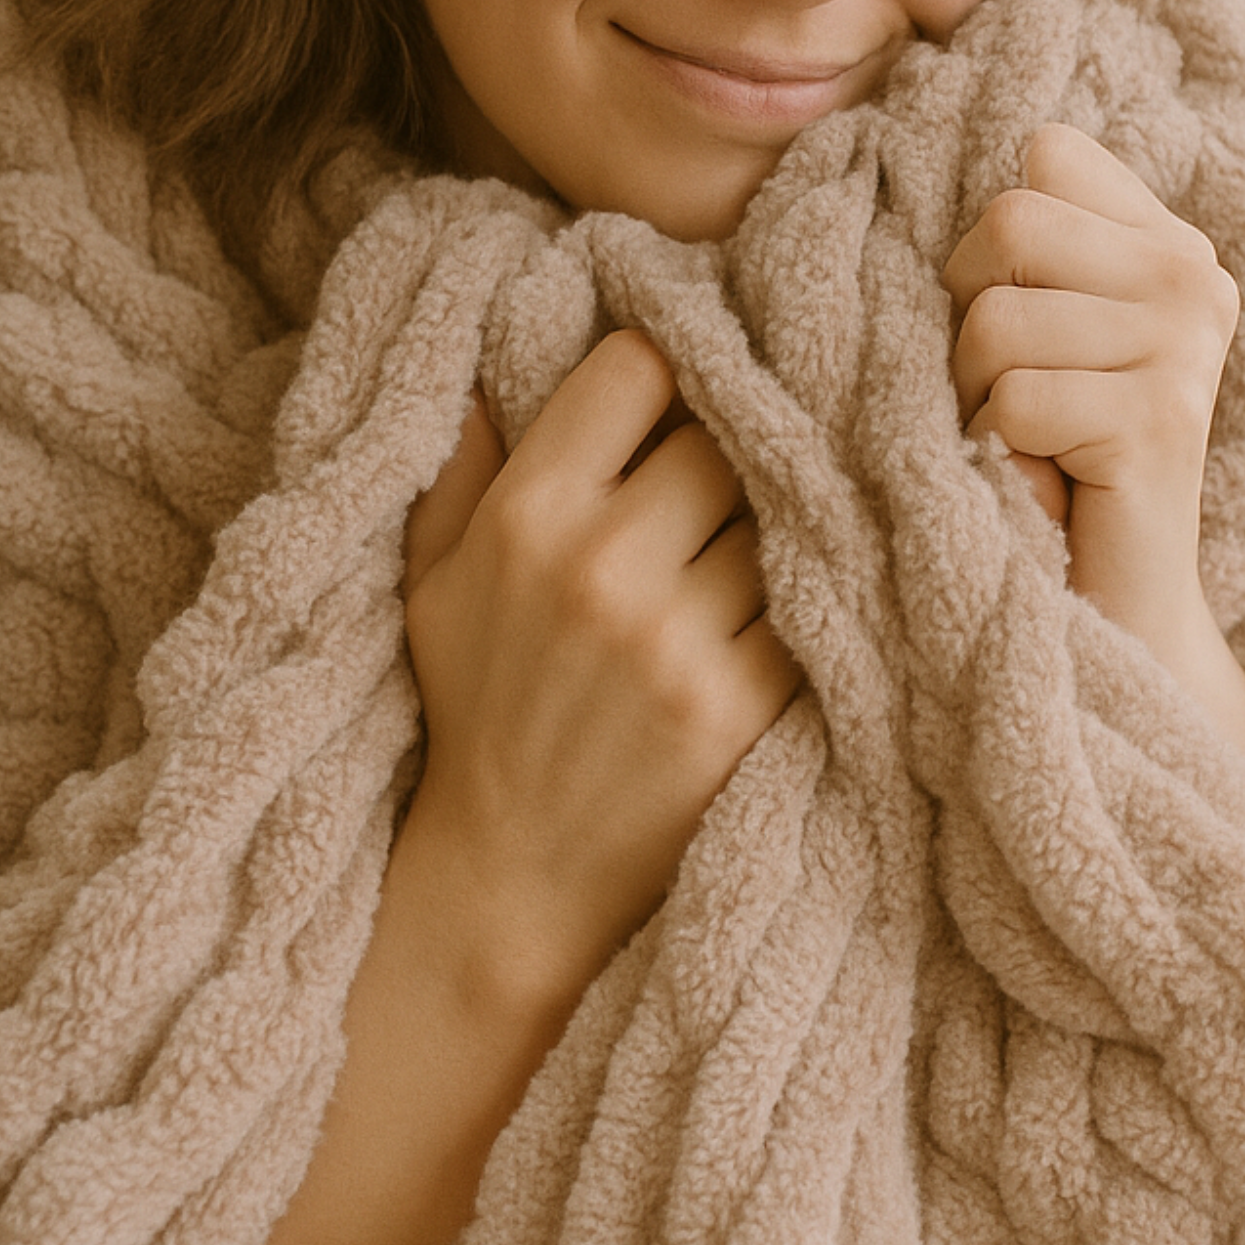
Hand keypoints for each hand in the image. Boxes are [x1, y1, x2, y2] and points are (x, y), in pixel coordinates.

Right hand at [400, 330, 800, 1020]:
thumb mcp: (434, 590)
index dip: (663, 374)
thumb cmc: (479, 715)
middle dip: (731, 451)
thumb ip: (457, 476)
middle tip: (728, 482)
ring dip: (777, 527)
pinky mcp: (740, 703)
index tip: (673, 403)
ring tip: (756, 550)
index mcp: (526, 518)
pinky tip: (788, 613)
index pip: (636, 368)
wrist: (518, 875)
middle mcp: (602, 566)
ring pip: (780, 514)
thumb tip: (482, 371)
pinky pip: (809, 603)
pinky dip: (810, 601)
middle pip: (725, 435)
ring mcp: (676, 637)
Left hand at [943, 124, 1240, 656]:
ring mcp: (1185, 344)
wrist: (1120, 609)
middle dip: (970, 319)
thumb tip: (910, 153)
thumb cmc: (1051, 468)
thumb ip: (1017, 258)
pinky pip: (1014, 399)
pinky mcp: (1160, 418)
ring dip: (978, 397)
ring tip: (1028, 444)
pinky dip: (997, 451)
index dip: (989, 243)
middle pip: (1007, 223)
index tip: (1018, 323)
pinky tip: (1040, 481)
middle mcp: (1192, 276)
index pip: (1044, 156)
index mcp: (1166, 243)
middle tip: (1012, 396)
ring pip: (998, 319)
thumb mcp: (1036, 341)